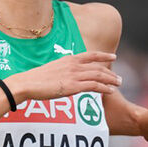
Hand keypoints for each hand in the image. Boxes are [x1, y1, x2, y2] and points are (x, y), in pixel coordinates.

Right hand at [6, 51, 120, 101]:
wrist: (28, 83)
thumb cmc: (36, 79)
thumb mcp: (53, 69)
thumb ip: (64, 70)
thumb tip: (69, 76)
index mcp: (69, 59)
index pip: (91, 55)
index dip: (104, 55)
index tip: (114, 56)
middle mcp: (74, 65)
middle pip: (98, 67)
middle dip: (111, 72)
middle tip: (119, 78)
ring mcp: (74, 75)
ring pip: (99, 76)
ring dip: (111, 80)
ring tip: (119, 84)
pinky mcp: (73, 86)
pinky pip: (94, 86)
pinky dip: (104, 88)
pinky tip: (110, 91)